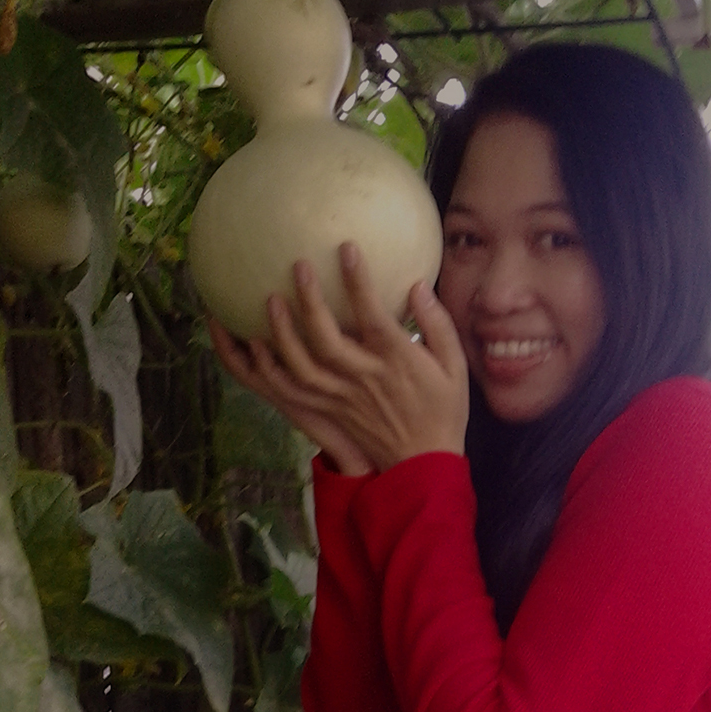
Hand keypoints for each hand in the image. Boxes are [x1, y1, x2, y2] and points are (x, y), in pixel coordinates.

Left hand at [221, 241, 469, 473]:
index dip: (358, 281)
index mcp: (396, 361)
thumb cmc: (443, 409)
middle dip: (310, 300)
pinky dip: (270, 370)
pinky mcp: (328, 410)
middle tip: (298, 265)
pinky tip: (255, 344)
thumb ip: (437, 324)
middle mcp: (364, 378)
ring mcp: (341, 397)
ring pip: (302, 366)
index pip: (372, 315)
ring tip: (270, 300)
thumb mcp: (455, 367)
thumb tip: (417, 286)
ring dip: (282, 332)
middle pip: (326, 338)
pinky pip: (291, 391)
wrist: (422, 463)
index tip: (346, 248)